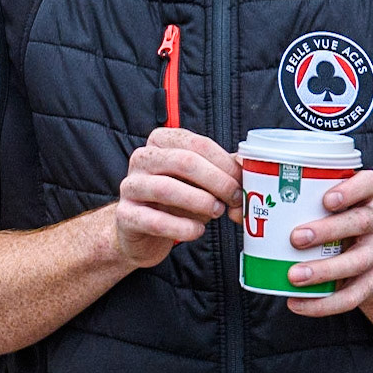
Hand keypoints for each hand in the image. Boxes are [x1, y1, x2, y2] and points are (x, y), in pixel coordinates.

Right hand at [112, 129, 240, 268]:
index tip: (242, 181)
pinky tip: (197, 230)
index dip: (225, 164)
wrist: (141, 230)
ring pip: (167, 188)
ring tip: (217, 212)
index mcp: (161, 142)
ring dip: (200, 201)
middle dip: (217, 181)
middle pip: (184, 162)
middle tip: (235, 198)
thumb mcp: (200, 181)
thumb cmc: (175, 201)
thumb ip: (222, 172)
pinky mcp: (125, 215)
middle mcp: (142, 158)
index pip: (198, 143)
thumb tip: (247, 168)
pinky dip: (182, 227)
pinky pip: (155, 220)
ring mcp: (130, 186)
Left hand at [284, 169, 372, 316]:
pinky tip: (298, 303)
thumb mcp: (307, 206)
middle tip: (295, 238)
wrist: (357, 260)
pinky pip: (353, 296)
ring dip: (325, 269)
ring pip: (359, 260)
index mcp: (360, 197)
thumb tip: (236, 205)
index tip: (327, 199)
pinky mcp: (371, 282)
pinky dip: (324, 303)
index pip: (370, 183)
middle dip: (330, 229)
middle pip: (363, 220)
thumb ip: (274, 197)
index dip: (353, 189)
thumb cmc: (323, 222)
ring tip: (293, 275)